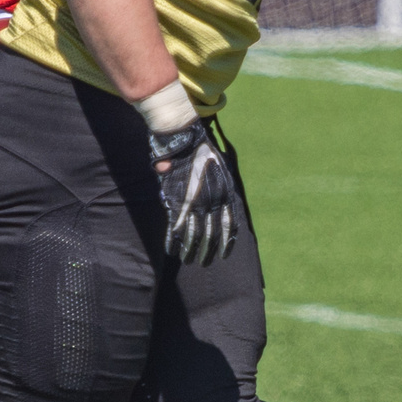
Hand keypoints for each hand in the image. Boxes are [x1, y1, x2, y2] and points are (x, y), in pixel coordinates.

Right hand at [146, 118, 237, 265]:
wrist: (185, 138)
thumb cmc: (201, 152)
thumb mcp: (219, 170)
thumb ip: (217, 190)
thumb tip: (217, 208)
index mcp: (225, 194)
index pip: (230, 225)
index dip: (226, 243)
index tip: (224, 256)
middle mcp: (213, 201)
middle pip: (212, 234)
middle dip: (208, 252)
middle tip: (203, 264)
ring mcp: (195, 202)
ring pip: (195, 235)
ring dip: (191, 251)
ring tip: (188, 261)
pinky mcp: (178, 201)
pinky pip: (177, 227)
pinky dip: (174, 241)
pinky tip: (172, 250)